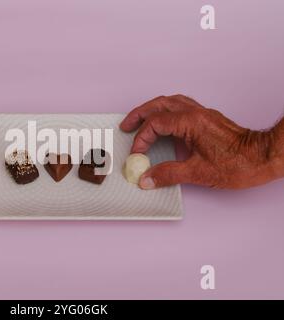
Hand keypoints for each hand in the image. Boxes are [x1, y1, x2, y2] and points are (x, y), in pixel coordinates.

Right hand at [120, 95, 282, 188]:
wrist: (264, 156)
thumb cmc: (238, 163)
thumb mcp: (198, 173)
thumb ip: (168, 174)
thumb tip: (147, 178)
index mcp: (190, 122)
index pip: (155, 124)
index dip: (141, 138)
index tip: (137, 153)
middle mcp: (195, 113)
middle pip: (159, 105)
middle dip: (139, 114)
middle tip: (126, 125)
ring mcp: (202, 114)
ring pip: (170, 102)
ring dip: (152, 110)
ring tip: (140, 120)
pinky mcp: (207, 119)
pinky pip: (181, 107)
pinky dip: (166, 112)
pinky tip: (163, 122)